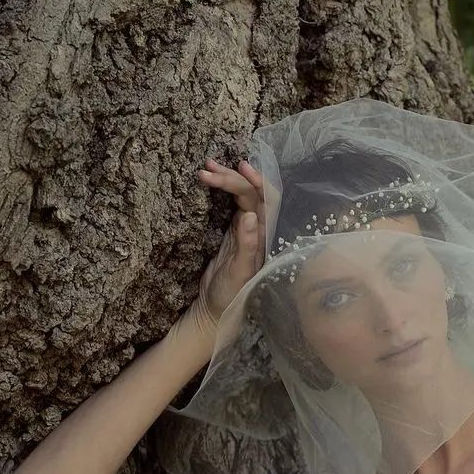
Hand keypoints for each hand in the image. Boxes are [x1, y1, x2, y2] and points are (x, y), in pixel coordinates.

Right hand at [192, 158, 267, 326]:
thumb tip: (248, 215)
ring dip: (226, 179)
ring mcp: (246, 228)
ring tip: (206, 166)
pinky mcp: (233, 230)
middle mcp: (260, 229)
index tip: (239, 167)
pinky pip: (232, 203)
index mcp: (266, 238)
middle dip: (233, 177)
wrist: (215, 307)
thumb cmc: (231, 295)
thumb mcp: (238, 272)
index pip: (267, 202)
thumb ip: (246, 245)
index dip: (257, 182)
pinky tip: (211, 179)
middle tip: (208, 167)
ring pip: (242, 195)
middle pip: (252, 194)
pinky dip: (222, 189)